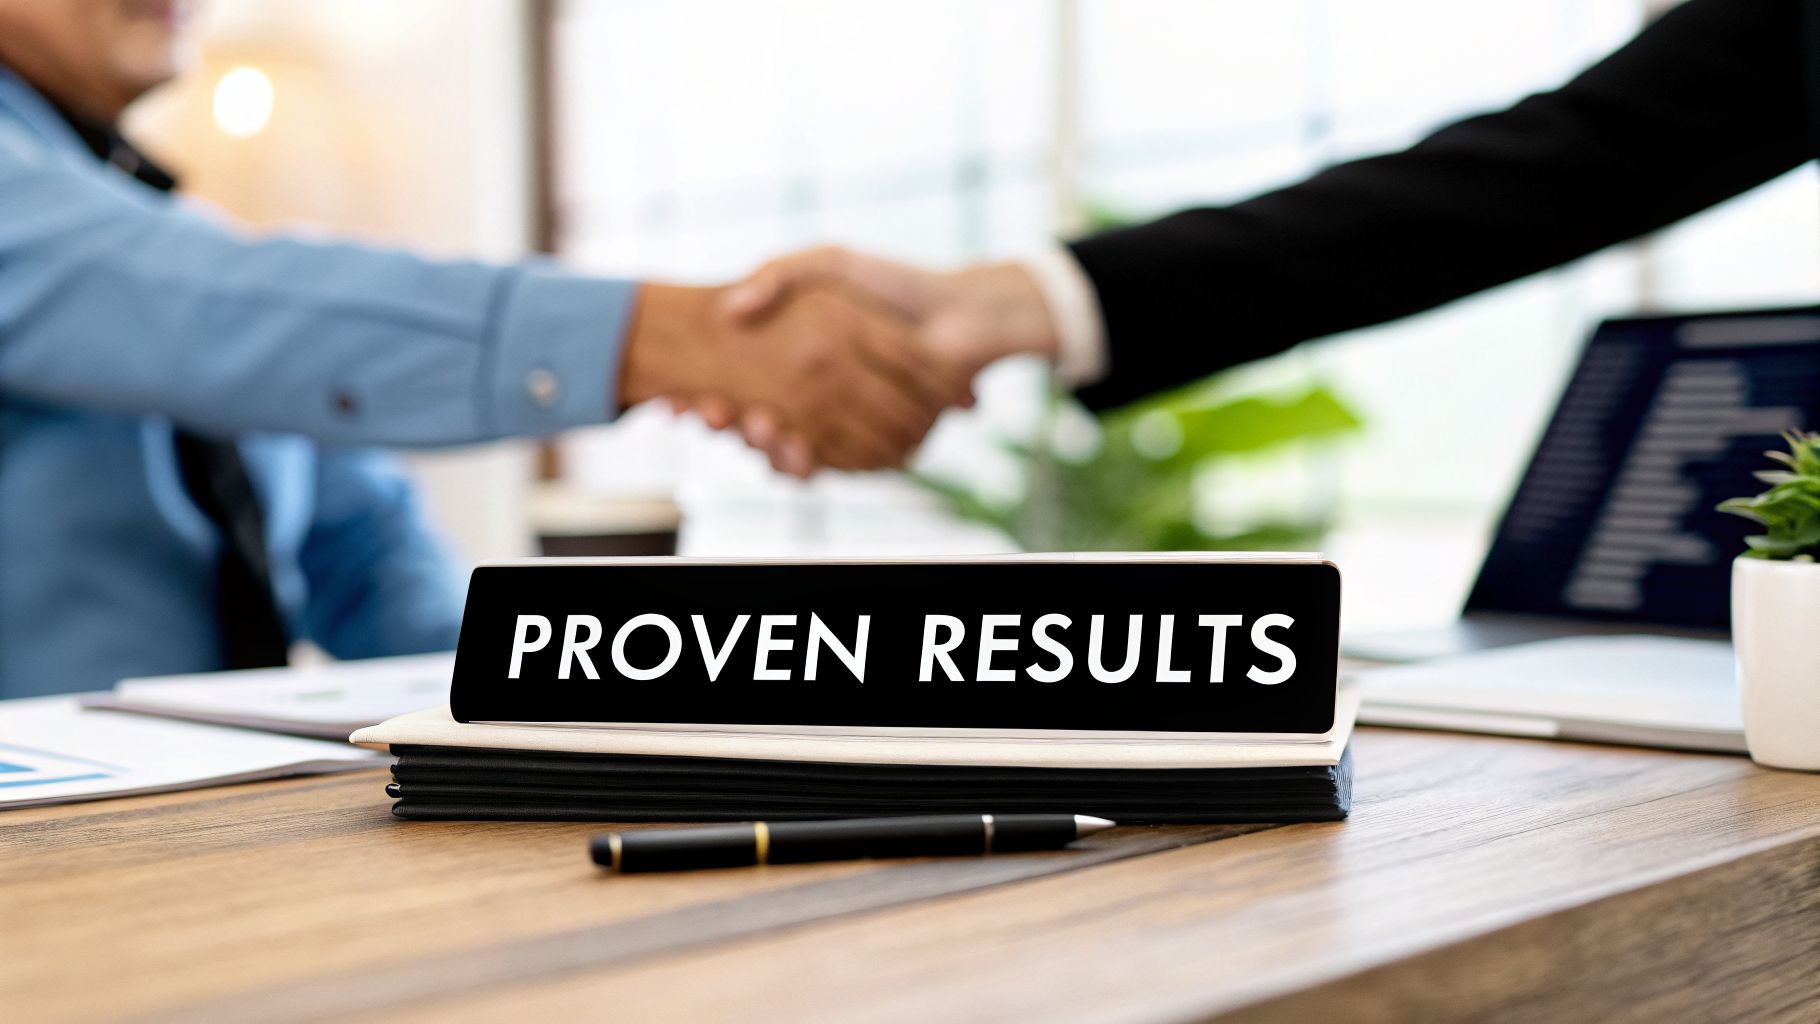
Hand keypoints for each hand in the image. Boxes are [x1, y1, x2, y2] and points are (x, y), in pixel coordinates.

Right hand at [713, 247, 1062, 472]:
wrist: (963, 314)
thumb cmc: (892, 284)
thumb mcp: (827, 266)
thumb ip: (778, 276)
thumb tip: (728, 307)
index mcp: (802, 367)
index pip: (742, 395)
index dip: (712, 400)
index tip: (685, 400)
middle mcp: (821, 403)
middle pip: (762, 433)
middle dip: (731, 426)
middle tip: (710, 416)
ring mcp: (850, 427)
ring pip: (793, 457)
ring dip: (766, 450)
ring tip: (754, 426)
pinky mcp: (882, 446)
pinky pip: (838, 468)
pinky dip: (811, 465)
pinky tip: (794, 447)